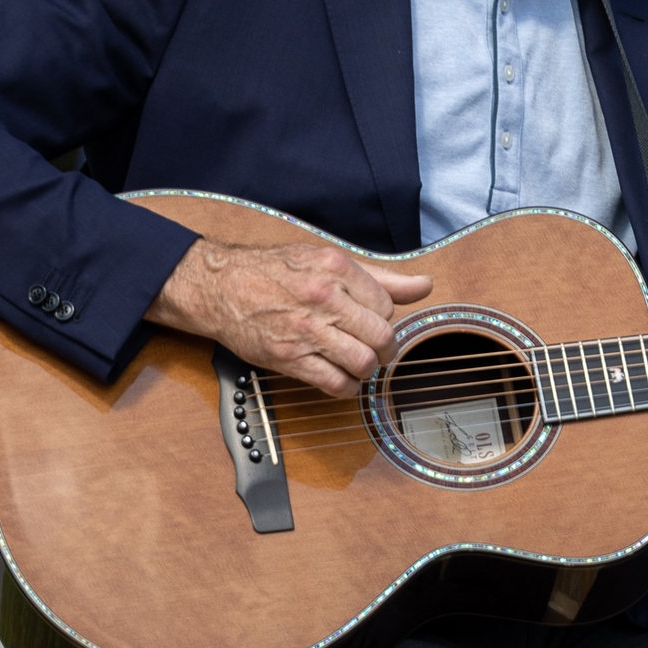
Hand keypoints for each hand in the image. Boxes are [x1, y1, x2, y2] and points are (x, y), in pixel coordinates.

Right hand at [146, 236, 432, 396]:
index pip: (387, 304)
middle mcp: (324, 297)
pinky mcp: (289, 358)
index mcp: (336, 268)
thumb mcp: (328, 259)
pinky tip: (341, 378)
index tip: (373, 319)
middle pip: (381, 335)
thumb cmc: (277, 270)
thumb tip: (425, 285)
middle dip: (386, 348)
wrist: (222, 286)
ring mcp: (306, 330)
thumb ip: (380, 276)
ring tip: (359, 363)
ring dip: (368, 369)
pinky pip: (334, 383)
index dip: (385, 315)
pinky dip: (346, 387)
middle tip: (377, 349)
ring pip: (362, 362)